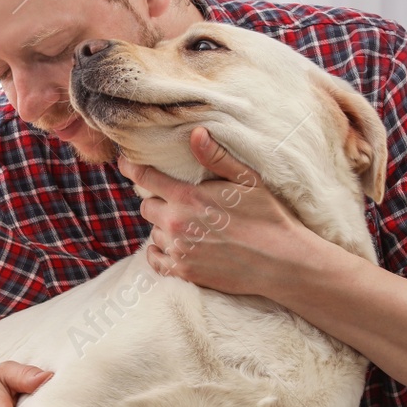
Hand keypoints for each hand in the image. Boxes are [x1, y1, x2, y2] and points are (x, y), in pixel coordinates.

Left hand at [117, 126, 307, 296]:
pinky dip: (160, 253)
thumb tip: (195, 133)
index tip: (125, 163)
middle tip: (180, 204)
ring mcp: (179, 251)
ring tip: (190, 228)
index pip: (146, 178)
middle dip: (159, 202)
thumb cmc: (268, 216)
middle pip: (147, 207)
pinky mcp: (184, 273)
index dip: (132, 168)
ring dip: (164, 229)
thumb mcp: (246, 180)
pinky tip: (176, 248)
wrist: (281, 261)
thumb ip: (216, 157)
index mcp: (189, 197)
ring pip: (153, 234)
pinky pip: (156, 261)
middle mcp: (177, 224)